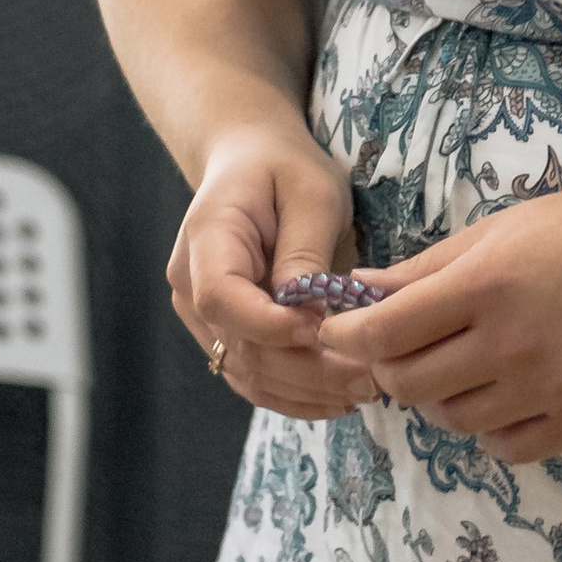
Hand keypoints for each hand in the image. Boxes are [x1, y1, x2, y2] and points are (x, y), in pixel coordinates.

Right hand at [169, 120, 380, 419]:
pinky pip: (253, 375)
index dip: (269, 325)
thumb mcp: (311, 192)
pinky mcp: (224, 333)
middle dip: (307, 370)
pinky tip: (338, 398)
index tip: (322, 331)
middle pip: (240, 346)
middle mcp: (191, 285)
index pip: (222, 298)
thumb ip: (305, 250)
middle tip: (370, 379)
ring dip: (305, 392)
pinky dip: (294, 393)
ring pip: (247, 372)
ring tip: (365, 393)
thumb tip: (308, 311)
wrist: (250, 163)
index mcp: (207, 238)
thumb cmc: (285, 169)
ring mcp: (201, 317)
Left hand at [317, 177, 561, 463]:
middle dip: (389, 367)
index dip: (347, 336)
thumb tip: (357, 290)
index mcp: (488, 284)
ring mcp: (548, 387)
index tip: (338, 330)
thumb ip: (427, 267)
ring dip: (441, 397)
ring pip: (452, 421)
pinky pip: (505, 449)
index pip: (385, 333)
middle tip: (402, 347)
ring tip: (464, 363)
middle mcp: (513, 342)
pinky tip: (505, 395)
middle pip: (408, 384)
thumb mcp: (503, 227)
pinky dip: (491, 430)